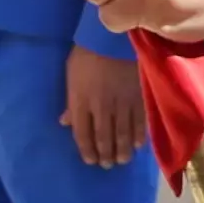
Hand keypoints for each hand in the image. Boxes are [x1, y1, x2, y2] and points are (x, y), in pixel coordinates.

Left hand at [61, 39, 145, 171]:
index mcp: (81, 102)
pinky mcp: (138, 97)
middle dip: (105, 154)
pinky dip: (138, 136)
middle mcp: (101, 107)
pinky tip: (137, 146)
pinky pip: (139, 122)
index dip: (87, 150)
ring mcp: (121, 104)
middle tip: (108, 165)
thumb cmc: (87, 54)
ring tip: (122, 160)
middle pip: (104, 137)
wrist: (113, 37)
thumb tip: (64, 122)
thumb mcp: (71, 76)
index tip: (91, 160)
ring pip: (122, 134)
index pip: (83, 134)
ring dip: (122, 150)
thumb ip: (71, 102)